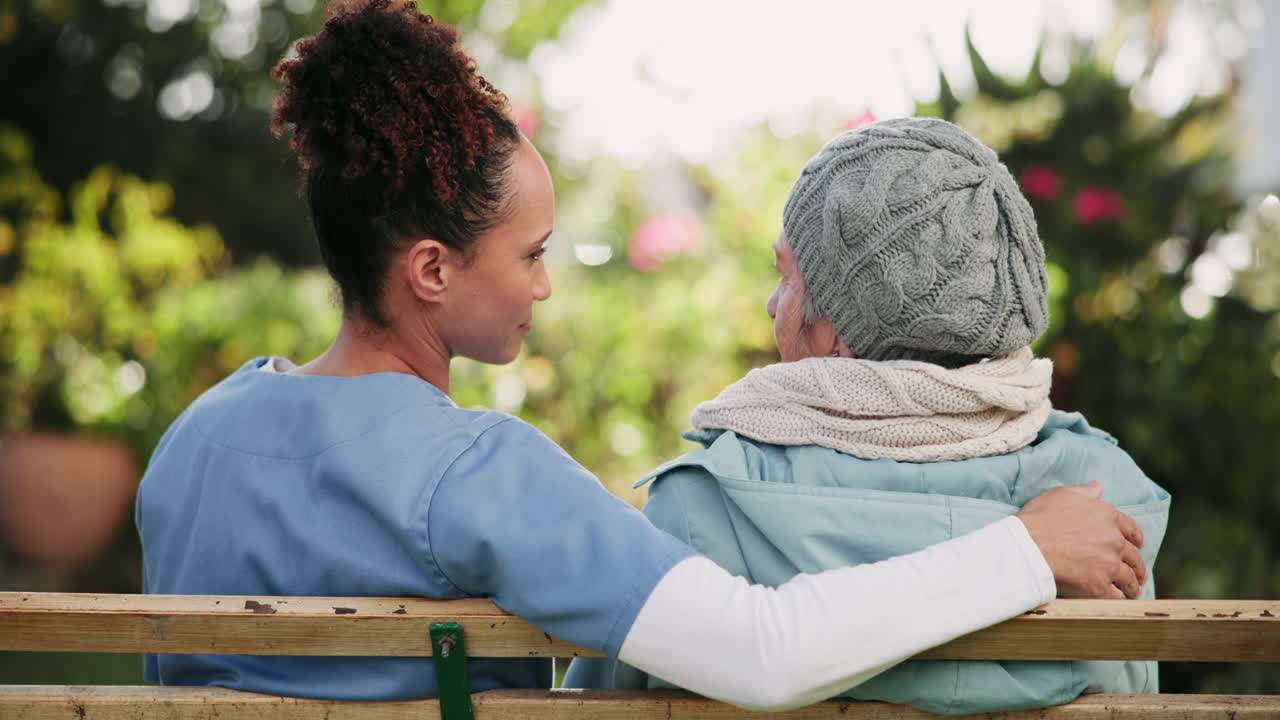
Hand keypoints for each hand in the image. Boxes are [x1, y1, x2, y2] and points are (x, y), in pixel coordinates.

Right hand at [1016, 480, 1145, 598]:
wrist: (1026, 547)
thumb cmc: (1039, 519)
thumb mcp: (1061, 495)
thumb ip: (1084, 492)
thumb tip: (1098, 487)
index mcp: (1108, 516)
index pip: (1131, 528)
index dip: (1136, 538)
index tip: (1138, 545)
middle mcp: (1114, 541)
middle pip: (1133, 556)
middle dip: (1137, 565)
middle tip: (1138, 573)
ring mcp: (1108, 565)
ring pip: (1129, 578)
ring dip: (1132, 584)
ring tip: (1132, 590)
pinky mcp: (1099, 587)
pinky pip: (1116, 596)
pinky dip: (1120, 599)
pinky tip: (1118, 600)